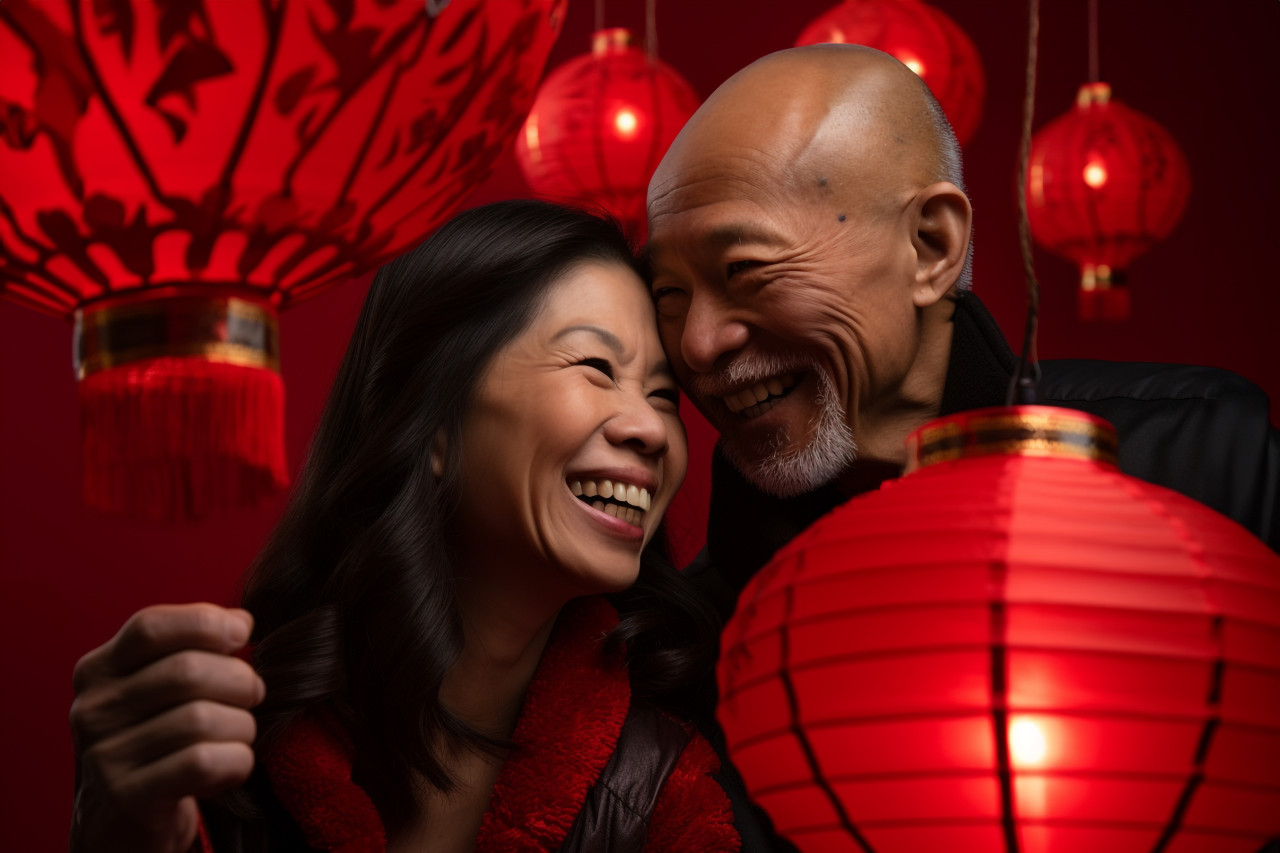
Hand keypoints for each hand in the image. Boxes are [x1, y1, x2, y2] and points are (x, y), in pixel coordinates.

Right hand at [69, 603, 265, 852]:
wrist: (122, 825)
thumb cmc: (156, 742)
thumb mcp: (157, 690)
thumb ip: (190, 649)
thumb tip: (241, 620)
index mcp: (97, 671)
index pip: (152, 627)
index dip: (207, 622)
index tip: (243, 634)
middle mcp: (93, 709)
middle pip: (188, 670)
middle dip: (239, 680)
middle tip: (252, 695)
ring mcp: (105, 755)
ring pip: (202, 718)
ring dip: (241, 726)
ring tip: (239, 734)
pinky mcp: (128, 797)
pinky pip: (204, 762)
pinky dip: (236, 760)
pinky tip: (231, 765)